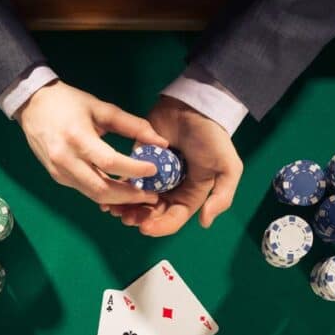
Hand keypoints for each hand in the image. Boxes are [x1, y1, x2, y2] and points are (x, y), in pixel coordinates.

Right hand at [17, 80, 168, 205]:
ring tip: (140, 196)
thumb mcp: (102, 108)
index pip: (110, 162)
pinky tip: (120, 191)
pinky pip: (84, 191)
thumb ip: (132, 125)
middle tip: (151, 196)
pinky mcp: (57, 177)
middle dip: (129, 196)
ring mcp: (60, 172)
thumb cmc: (68, 103)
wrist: (32, 105)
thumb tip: (160, 142)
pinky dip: (104, 194)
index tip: (154, 170)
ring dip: (118, 199)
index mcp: (78, 138)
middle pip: (101, 189)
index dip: (134, 170)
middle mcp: (66, 160)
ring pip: (93, 195)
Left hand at [103, 96, 242, 236]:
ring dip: (125, 207)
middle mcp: (170, 188)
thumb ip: (222, 196)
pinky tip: (107, 194)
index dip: (160, 226)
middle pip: (152, 212)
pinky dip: (117, 187)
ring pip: (137, 198)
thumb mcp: (228, 168)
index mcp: (190, 194)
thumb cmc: (213, 139)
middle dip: (139, 218)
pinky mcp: (139, 159)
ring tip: (114, 210)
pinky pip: (126, 177)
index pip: (173, 218)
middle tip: (126, 218)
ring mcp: (153, 175)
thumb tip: (204, 223)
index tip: (145, 228)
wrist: (194, 107)